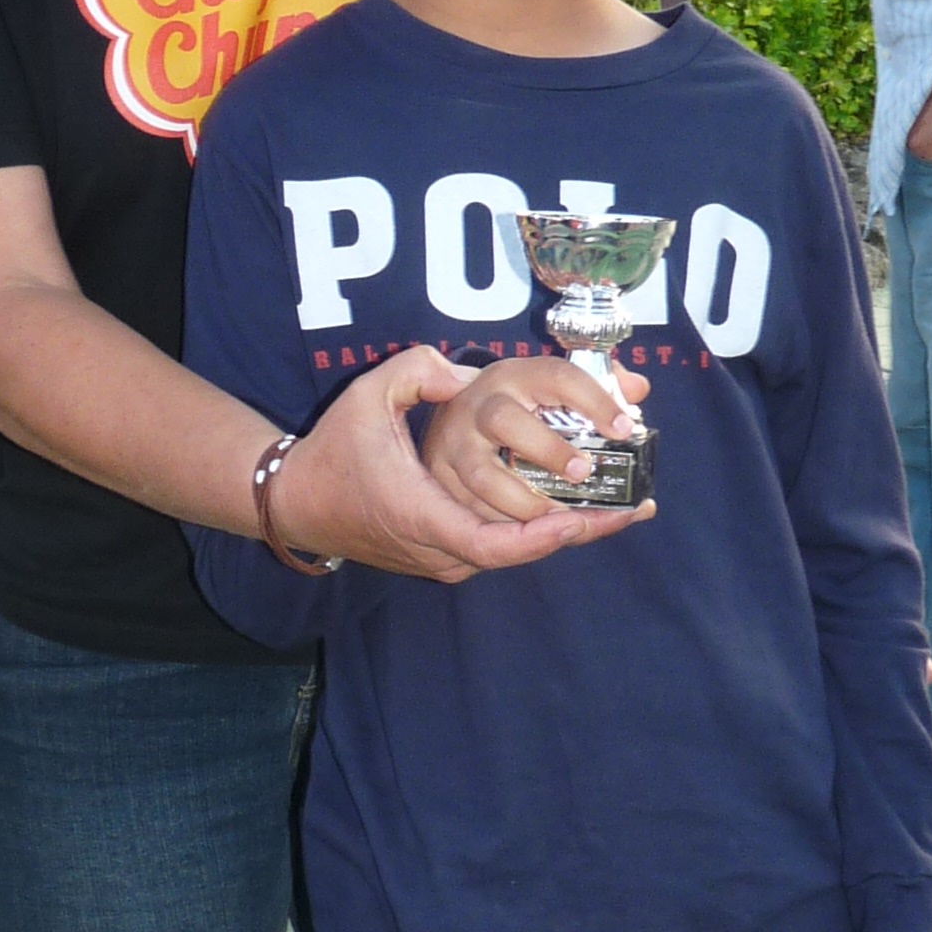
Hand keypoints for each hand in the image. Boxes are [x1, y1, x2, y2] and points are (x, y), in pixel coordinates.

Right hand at [273, 345, 653, 581]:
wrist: (295, 503)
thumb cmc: (333, 451)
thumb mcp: (367, 396)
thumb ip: (418, 371)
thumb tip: (468, 377)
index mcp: (425, 517)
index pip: (501, 543)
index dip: (552, 535)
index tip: (594, 516)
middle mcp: (440, 551)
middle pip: (524, 553)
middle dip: (583, 531)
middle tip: (635, 507)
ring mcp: (443, 561)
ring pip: (517, 553)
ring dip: (568, 533)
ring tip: (622, 509)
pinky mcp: (446, 558)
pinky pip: (503, 548)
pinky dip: (541, 532)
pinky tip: (579, 511)